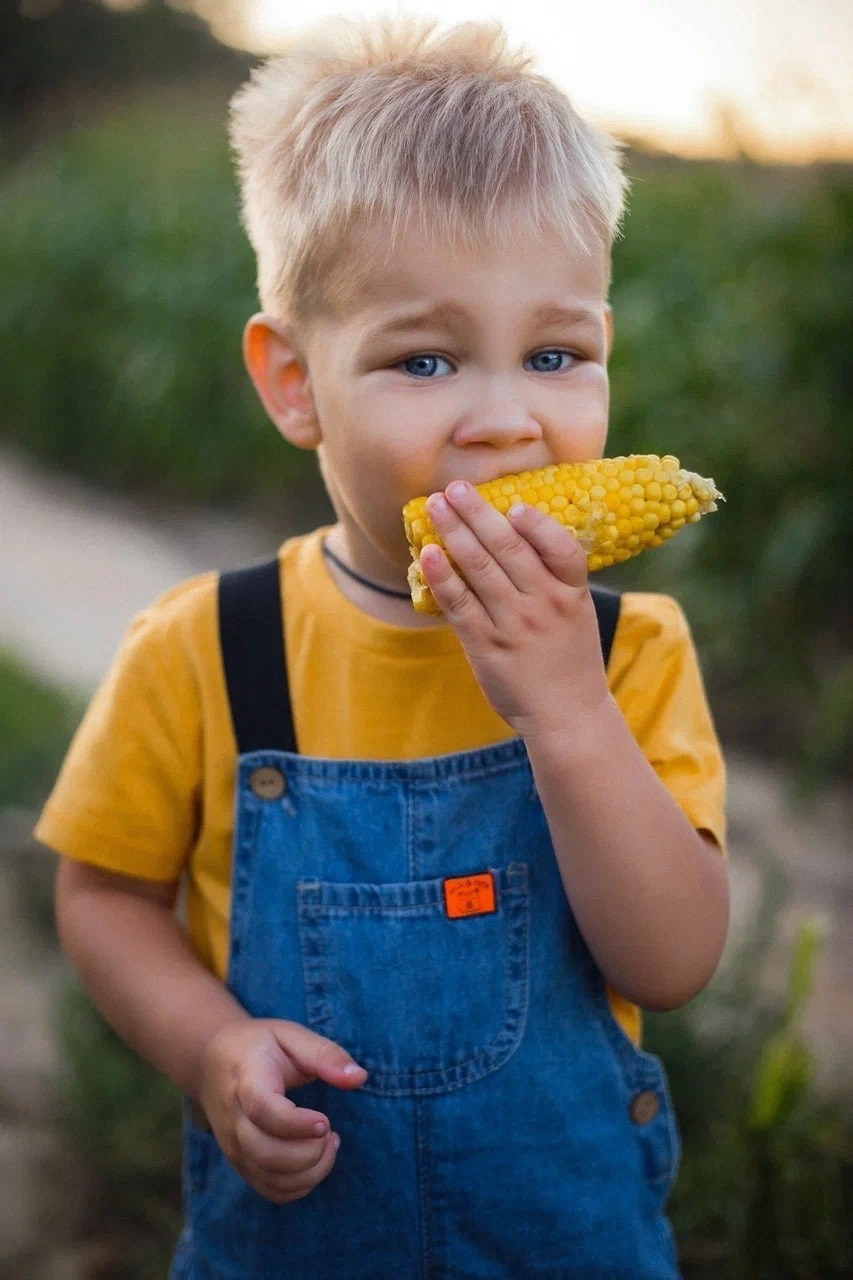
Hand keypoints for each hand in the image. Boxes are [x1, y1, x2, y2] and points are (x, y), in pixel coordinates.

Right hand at [197, 1018, 367, 1203]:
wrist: (212, 1062)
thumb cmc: (259, 1045)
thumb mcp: (291, 1035)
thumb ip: (325, 1054)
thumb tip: (359, 1077)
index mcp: (247, 1082)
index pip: (264, 1112)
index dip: (297, 1124)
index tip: (325, 1120)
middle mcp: (235, 1121)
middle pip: (268, 1155)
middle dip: (311, 1152)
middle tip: (330, 1130)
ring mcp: (235, 1147)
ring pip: (272, 1180)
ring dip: (311, 1171)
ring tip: (328, 1143)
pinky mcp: (241, 1164)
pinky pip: (271, 1190)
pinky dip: (301, 1185)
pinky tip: (315, 1158)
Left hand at [420, 482, 609, 739]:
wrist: (567, 714)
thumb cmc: (569, 659)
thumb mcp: (577, 613)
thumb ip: (554, 577)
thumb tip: (514, 531)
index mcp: (572, 593)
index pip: (561, 548)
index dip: (537, 524)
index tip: (514, 504)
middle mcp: (544, 605)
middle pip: (509, 549)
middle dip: (478, 513)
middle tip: (455, 487)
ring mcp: (515, 625)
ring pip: (481, 569)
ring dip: (455, 533)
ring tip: (436, 507)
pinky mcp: (487, 646)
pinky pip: (460, 604)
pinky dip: (443, 576)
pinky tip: (427, 554)